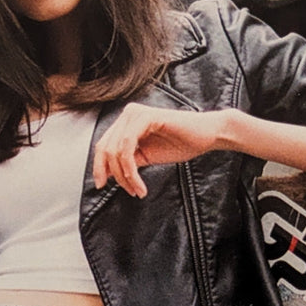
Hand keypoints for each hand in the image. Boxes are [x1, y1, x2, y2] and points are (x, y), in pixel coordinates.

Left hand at [92, 103, 228, 197]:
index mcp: (125, 121)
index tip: (101, 186)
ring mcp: (135, 113)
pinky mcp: (146, 117)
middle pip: (105, 148)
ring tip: (137, 190)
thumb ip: (126, 161)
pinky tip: (139, 183)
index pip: (103, 145)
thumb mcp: (145, 156)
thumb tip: (105, 174)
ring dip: (125, 176)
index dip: (99, 167)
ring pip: (115, 151)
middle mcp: (128, 114)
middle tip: (128, 191)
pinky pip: (127, 147)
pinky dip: (131, 170)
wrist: (207, 136)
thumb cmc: (180, 144)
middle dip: (114, 175)